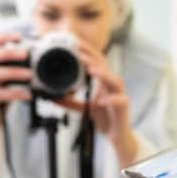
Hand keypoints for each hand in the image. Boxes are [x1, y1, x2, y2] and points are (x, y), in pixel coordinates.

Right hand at [0, 32, 32, 164]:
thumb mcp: (8, 82)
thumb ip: (17, 71)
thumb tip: (38, 62)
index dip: (2, 37)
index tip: (18, 35)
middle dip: (7, 52)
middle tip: (25, 53)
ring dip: (12, 72)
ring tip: (30, 75)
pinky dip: (14, 93)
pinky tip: (27, 95)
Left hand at [55, 40, 138, 168]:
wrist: (116, 135)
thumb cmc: (103, 118)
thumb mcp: (82, 108)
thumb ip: (69, 102)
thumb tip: (52, 97)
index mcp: (103, 82)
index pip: (97, 61)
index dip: (88, 51)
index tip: (76, 43)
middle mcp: (112, 85)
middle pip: (105, 66)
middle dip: (93, 58)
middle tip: (79, 52)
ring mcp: (119, 95)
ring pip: (115, 80)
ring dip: (103, 74)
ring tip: (91, 70)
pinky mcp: (124, 107)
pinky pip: (120, 101)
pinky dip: (111, 99)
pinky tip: (100, 100)